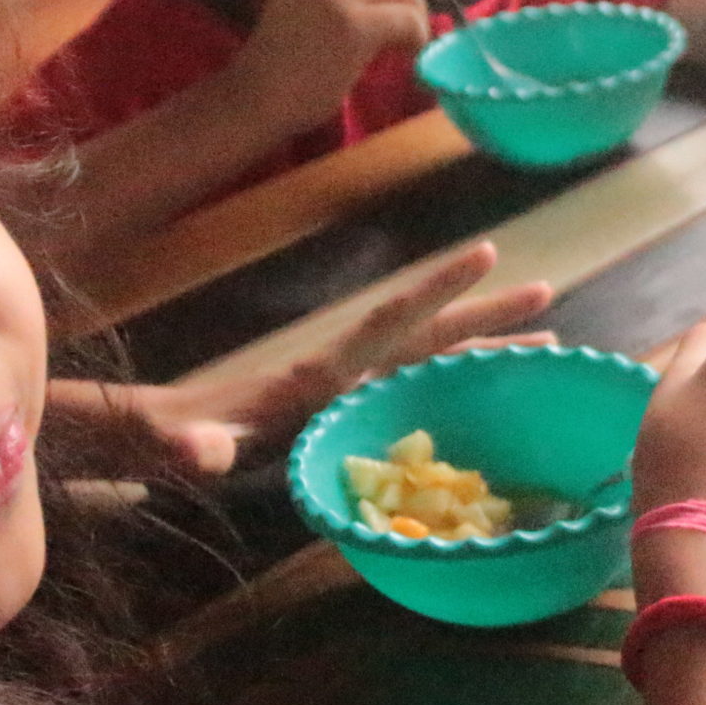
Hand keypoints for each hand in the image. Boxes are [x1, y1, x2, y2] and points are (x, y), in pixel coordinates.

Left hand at [100, 242, 554, 474]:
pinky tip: (494, 400)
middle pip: (429, 336)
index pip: (388, 322)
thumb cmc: (169, 439)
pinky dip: (459, 391)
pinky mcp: (346, 414)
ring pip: (432, 364)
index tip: (486, 251)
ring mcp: (348, 393)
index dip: (436, 289)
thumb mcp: (178, 445)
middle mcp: (344, 373)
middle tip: (549, 293)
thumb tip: (197, 453)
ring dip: (486, 352)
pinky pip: (417, 397)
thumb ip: (190, 446)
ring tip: (550, 343)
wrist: (155, 435)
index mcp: (320, 375)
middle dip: (487, 315)